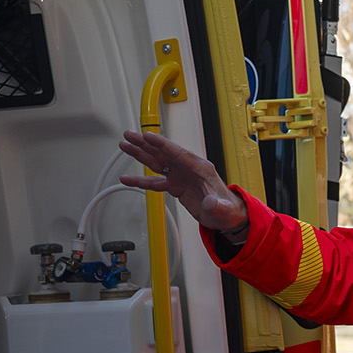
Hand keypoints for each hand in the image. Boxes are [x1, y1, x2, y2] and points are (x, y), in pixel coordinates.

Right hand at [118, 131, 249, 238]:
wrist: (226, 217)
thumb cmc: (227, 209)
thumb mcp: (224, 210)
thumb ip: (216, 205)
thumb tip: (210, 202)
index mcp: (201, 168)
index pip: (178, 153)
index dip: (162, 144)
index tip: (147, 136)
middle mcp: (188, 168)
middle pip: (163, 153)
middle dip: (145, 143)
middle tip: (128, 135)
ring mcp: (180, 176)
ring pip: (156, 162)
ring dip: (140, 154)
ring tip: (124, 146)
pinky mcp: (176, 186)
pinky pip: (155, 181)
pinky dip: (141, 179)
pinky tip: (128, 178)